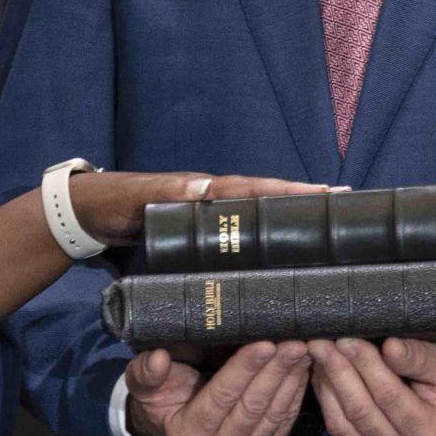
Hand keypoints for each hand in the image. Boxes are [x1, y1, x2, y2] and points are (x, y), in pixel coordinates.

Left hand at [70, 171, 331, 246]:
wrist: (91, 214)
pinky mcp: (201, 233)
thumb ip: (167, 193)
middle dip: (303, 200)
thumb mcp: (140, 199)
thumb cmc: (116, 206)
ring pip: (256, 214)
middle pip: (266, 198)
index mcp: (205, 189)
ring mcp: (209, 216)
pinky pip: (240, 230)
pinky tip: (283, 247)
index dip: (288, 192)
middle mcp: (214, 198)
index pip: (254, 189)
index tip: (324, 192)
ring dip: (289, 216)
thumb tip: (204, 187)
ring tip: (328, 222)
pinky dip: (265, 232)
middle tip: (344, 202)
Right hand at [123, 341, 311, 435]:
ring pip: (273, 416)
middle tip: (294, 342)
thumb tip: (157, 358)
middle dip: (276, 372)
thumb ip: (146, 372)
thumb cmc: (161, 398)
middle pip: (252, 407)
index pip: (221, 398)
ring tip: (303, 350)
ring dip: (291, 381)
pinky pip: (284, 424)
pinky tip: (303, 370)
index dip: (244, 370)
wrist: (174, 430)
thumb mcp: (144, 385)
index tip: (265, 344)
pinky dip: (295, 395)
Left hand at [309, 337, 435, 435]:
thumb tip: (390, 347)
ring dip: (326, 385)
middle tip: (320, 342)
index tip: (347, 339)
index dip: (366, 366)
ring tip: (318, 354)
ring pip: (342, 423)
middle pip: (361, 411)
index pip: (389, 396)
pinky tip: (322, 374)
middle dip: (338, 372)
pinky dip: (326, 400)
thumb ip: (421, 357)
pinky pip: (338, 431)